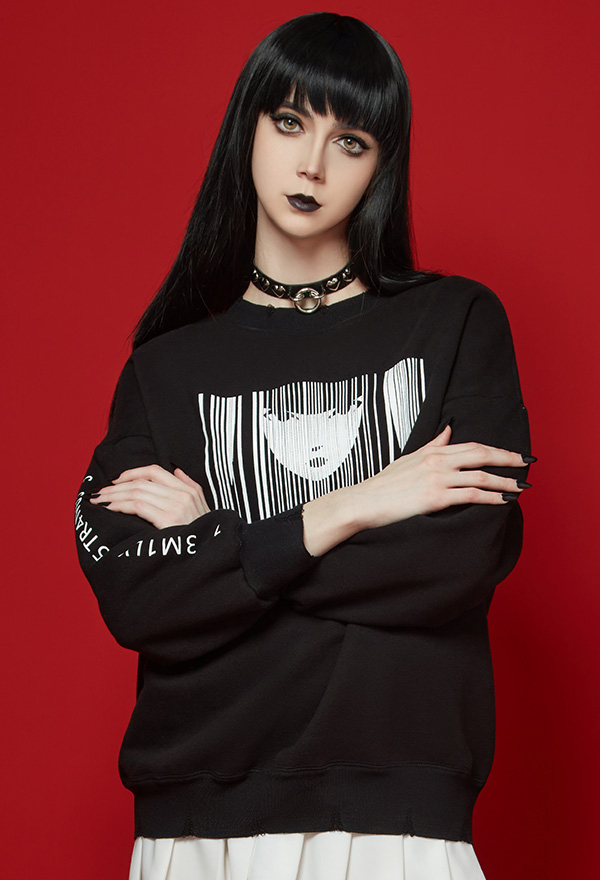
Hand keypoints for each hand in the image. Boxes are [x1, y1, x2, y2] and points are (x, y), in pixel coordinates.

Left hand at [88, 465, 210, 528]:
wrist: (209, 556)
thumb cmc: (202, 536)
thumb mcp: (202, 508)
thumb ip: (189, 486)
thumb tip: (176, 471)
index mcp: (189, 490)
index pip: (155, 471)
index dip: (132, 473)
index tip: (116, 481)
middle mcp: (182, 495)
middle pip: (141, 482)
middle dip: (116, 487)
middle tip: (99, 493)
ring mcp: (176, 506)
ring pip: (137, 491)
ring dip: (114, 495)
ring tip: (99, 501)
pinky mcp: (168, 520)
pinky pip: (138, 505)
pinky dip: (120, 505)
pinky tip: (110, 509)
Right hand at [348, 424, 531, 530]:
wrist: (363, 502)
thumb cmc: (383, 486)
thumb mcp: (408, 459)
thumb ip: (432, 446)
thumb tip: (448, 431)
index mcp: (432, 452)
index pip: (472, 446)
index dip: (496, 449)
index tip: (513, 454)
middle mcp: (437, 461)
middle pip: (481, 455)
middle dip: (508, 459)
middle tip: (527, 463)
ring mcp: (436, 478)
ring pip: (480, 476)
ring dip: (505, 481)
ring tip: (521, 487)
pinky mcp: (435, 497)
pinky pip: (470, 494)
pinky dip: (491, 496)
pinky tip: (504, 500)